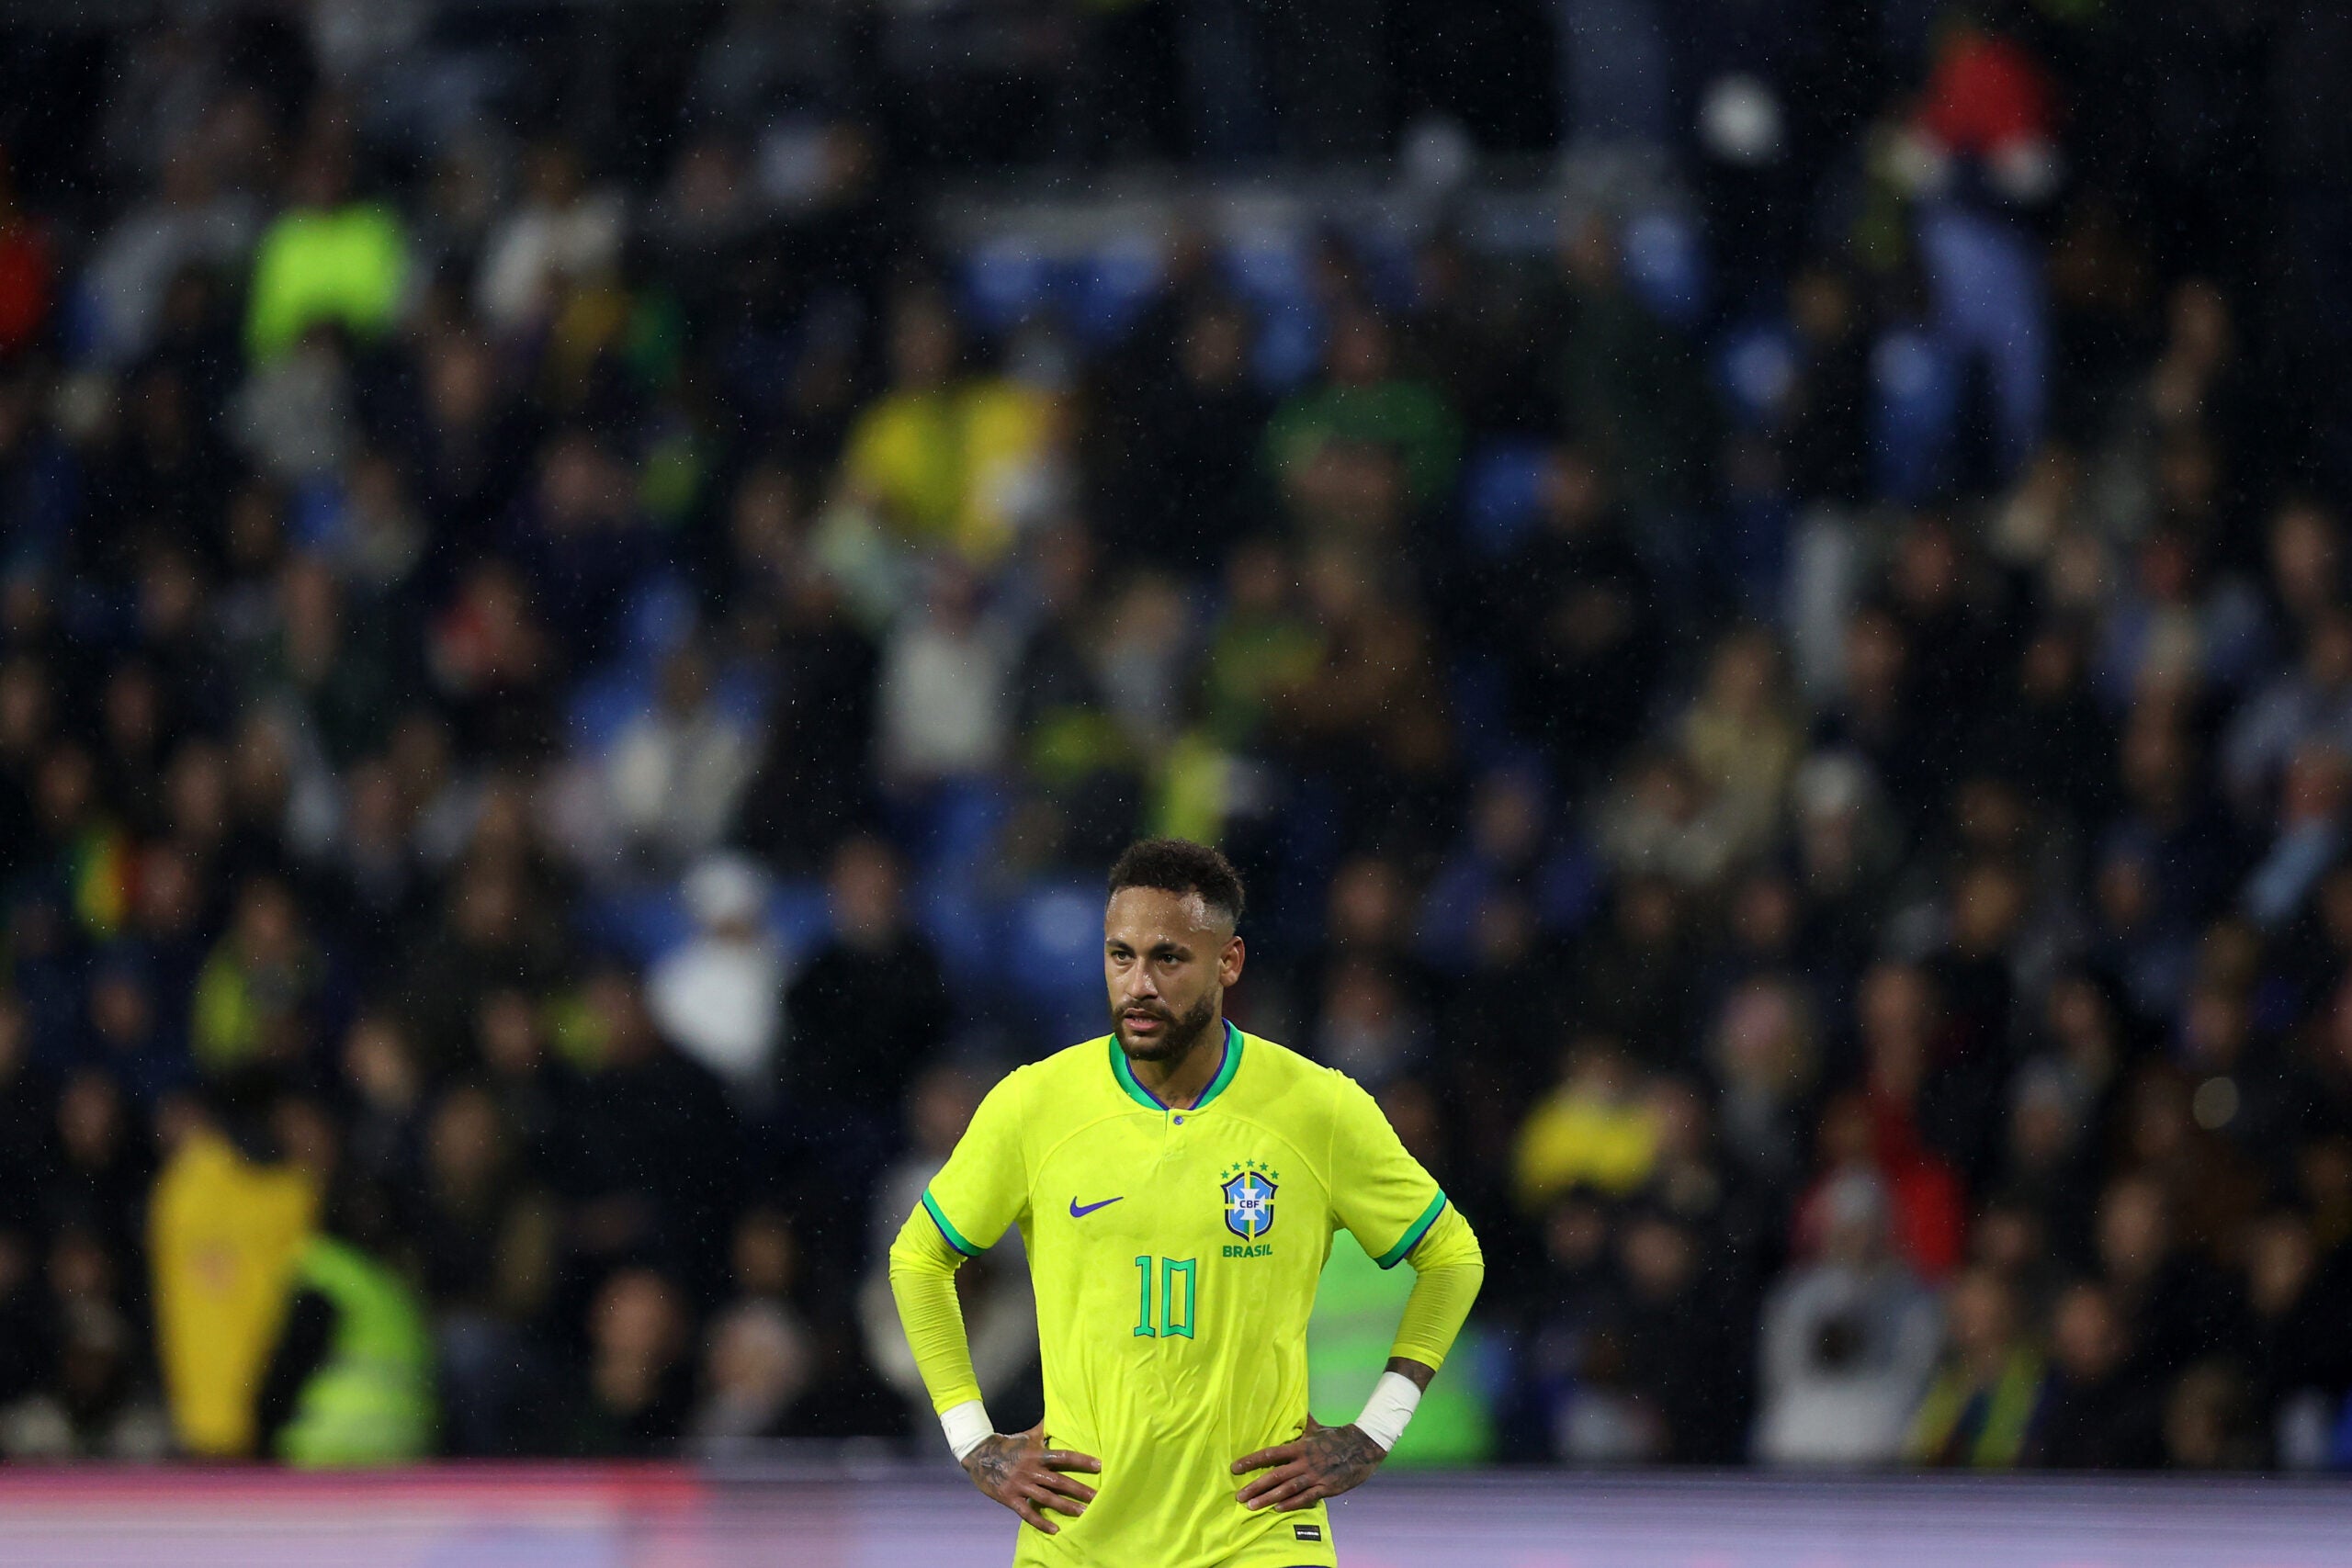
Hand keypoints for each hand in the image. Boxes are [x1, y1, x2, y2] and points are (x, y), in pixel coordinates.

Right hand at [961, 1424, 1100, 1534]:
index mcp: (1037, 1454)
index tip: (1099, 1465)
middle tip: (1097, 1498)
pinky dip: (1041, 1522)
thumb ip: (1045, 1429)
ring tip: (1083, 1514)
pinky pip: (1027, 1513)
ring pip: (1047, 1498)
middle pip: (1059, 1481)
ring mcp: (1020, 1485)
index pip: (1063, 1457)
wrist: (980, 1455)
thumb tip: (1059, 1413)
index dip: (1081, 1461)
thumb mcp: (1028, 1435)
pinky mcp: (1010, 1498)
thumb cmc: (1008, 1444)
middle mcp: (1031, 1470)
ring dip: (1066, 1506)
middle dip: (1079, 1490)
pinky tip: (1055, 1529)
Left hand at [1231, 1414, 1383, 1511]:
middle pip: (1275, 1475)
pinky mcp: (1326, 1487)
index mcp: (1300, 1447)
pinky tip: (1278, 1509)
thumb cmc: (1337, 1437)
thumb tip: (1291, 1407)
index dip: (1252, 1461)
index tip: (1235, 1467)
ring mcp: (1315, 1476)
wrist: (1364, 1447)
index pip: (1271, 1454)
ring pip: (1287, 1489)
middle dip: (1256, 1486)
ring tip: (1252, 1506)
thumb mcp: (1316, 1428)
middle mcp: (1304, 1462)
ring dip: (1268, 1498)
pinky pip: (1306, 1497)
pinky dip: (1291, 1504)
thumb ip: (1301, 1423)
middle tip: (1239, 1496)